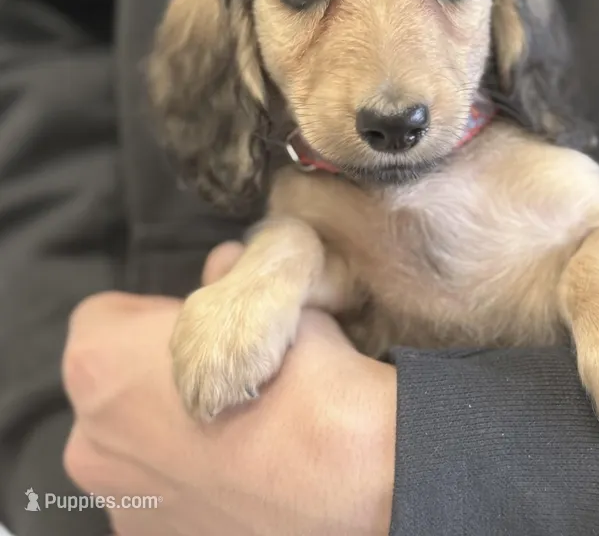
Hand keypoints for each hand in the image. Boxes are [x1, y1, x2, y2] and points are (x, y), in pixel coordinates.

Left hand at [63, 243, 395, 535]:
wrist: (338, 467)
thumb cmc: (293, 368)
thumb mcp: (262, 292)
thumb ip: (223, 280)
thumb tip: (222, 266)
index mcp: (97, 362)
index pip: (106, 316)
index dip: (159, 315)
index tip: (206, 324)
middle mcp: (88, 439)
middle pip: (117, 390)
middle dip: (157, 380)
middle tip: (224, 377)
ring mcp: (121, 504)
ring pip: (138, 450)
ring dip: (173, 436)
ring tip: (241, 433)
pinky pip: (165, 498)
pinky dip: (193, 485)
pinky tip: (243, 477)